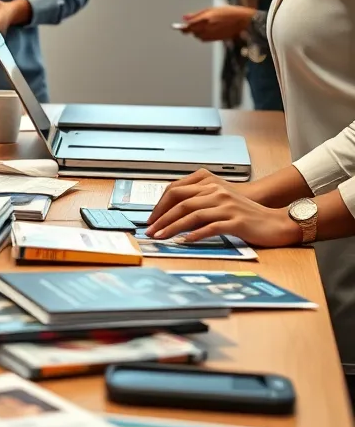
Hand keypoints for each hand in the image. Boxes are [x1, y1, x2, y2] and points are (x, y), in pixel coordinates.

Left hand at [145, 168, 300, 245]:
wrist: (276, 222)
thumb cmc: (246, 215)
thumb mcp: (220, 202)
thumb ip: (199, 203)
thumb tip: (172, 213)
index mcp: (210, 185)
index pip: (176, 191)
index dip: (161, 205)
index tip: (151, 218)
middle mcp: (217, 192)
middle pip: (181, 202)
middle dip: (162, 217)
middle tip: (150, 230)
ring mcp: (227, 206)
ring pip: (192, 215)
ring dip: (173, 227)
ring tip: (161, 237)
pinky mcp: (237, 221)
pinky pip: (211, 227)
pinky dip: (196, 234)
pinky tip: (185, 241)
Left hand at [178, 6, 253, 42]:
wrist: (244, 20)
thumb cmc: (228, 12)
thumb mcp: (211, 9)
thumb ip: (196, 14)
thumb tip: (184, 17)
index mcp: (206, 18)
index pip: (189, 26)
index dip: (183, 27)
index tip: (180, 27)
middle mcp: (208, 28)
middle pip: (193, 32)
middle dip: (191, 29)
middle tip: (192, 25)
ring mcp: (212, 34)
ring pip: (198, 37)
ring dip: (197, 33)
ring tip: (203, 26)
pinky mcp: (217, 39)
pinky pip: (205, 40)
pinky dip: (203, 36)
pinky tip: (208, 30)